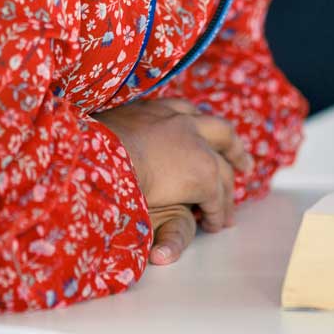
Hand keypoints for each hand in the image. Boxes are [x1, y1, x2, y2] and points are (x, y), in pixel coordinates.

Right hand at [94, 98, 252, 264]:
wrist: (98, 157)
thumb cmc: (90, 150)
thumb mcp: (105, 134)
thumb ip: (115, 137)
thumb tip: (96, 140)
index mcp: (154, 109)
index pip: (183, 110)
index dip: (195, 125)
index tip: (199, 131)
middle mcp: (180, 121)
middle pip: (220, 131)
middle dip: (232, 147)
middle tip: (242, 163)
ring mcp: (195, 145)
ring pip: (221, 169)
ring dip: (227, 190)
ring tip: (228, 211)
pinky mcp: (202, 174)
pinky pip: (216, 197)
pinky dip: (217, 212)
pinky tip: (214, 224)